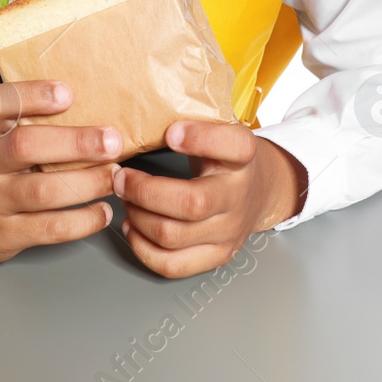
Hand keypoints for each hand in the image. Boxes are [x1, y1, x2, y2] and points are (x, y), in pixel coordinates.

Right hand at [0, 80, 121, 262]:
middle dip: (74, 142)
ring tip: (114, 176)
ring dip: (87, 183)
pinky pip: (49, 228)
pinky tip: (103, 211)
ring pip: (42, 191)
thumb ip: (31, 126)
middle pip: (25, 146)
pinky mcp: (7, 233)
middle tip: (112, 140)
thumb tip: (95, 109)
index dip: (32, 96)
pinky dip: (82, 221)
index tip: (66, 93)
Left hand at [112, 120, 307, 278]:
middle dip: (143, 191)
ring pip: (173, 235)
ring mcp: (229, 231)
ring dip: (137, 217)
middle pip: (190, 203)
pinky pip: (173, 264)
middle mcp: (239, 196)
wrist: (260, 190)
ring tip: (126, 200)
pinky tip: (134, 227)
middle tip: (121, 178)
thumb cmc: (226, 158)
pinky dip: (143, 247)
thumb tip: (140, 117)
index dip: (200, 138)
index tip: (171, 132)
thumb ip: (192, 124)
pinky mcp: (217, 255)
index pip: (234, 146)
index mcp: (243, 157)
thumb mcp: (220, 130)